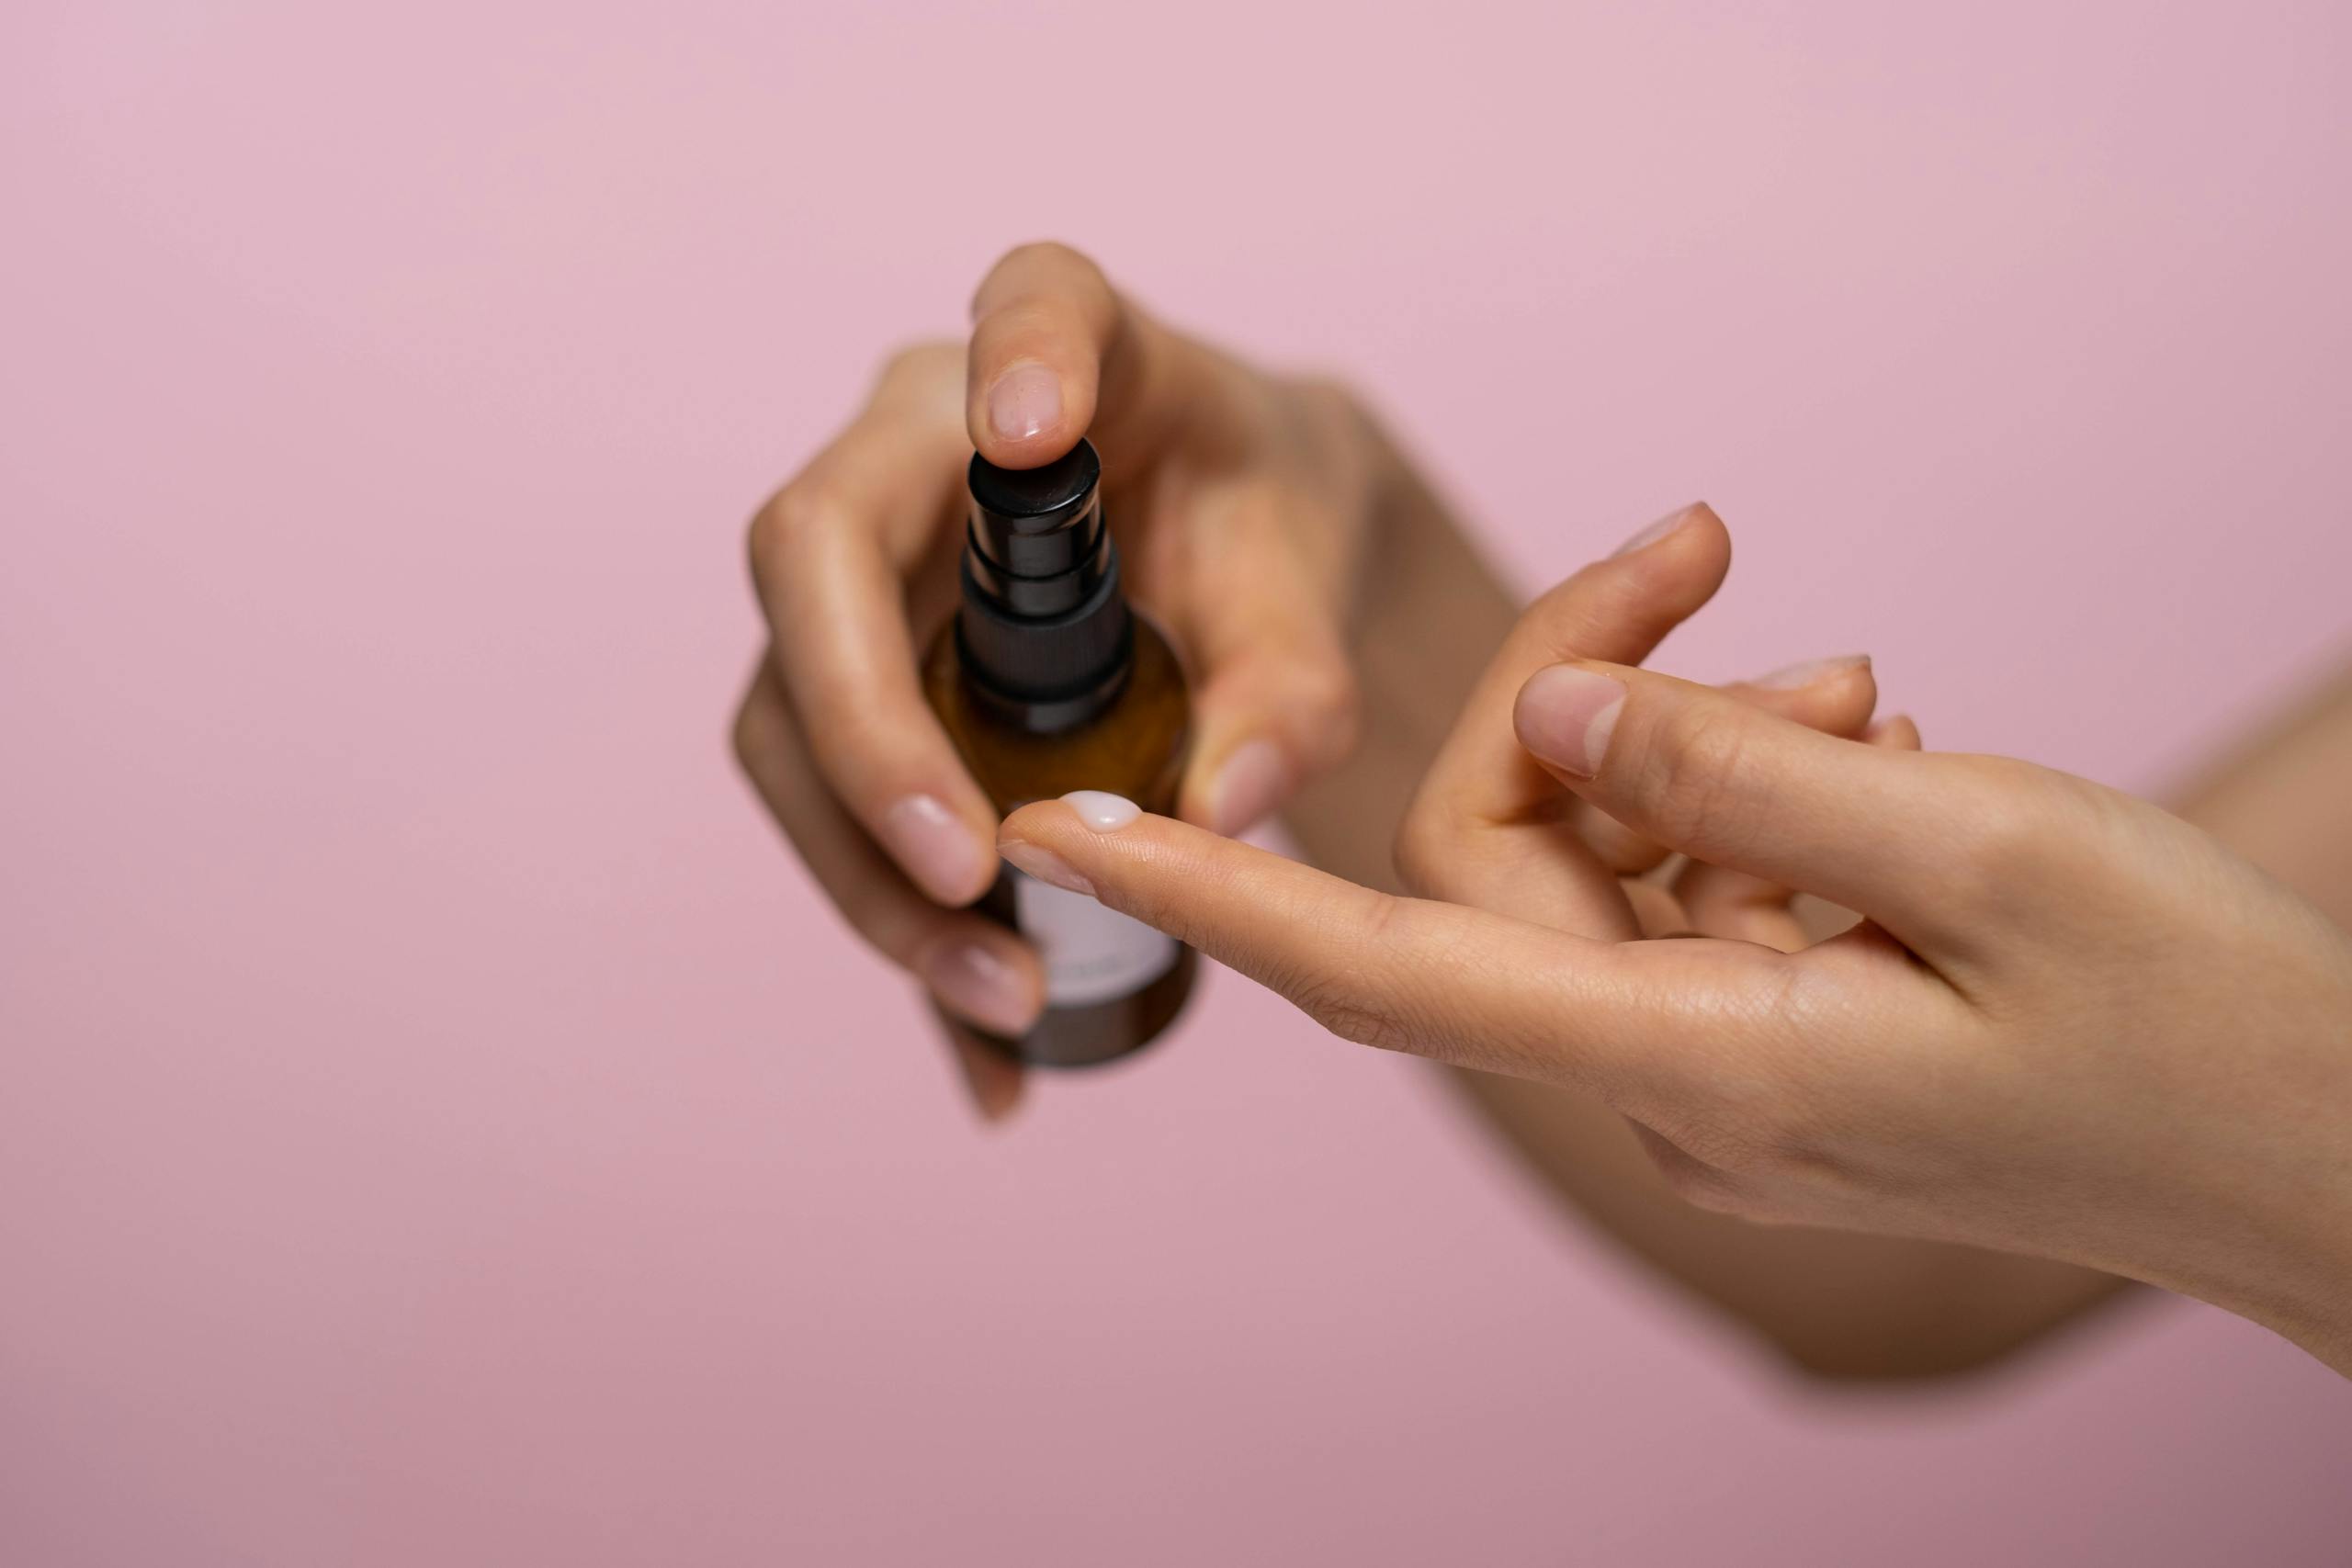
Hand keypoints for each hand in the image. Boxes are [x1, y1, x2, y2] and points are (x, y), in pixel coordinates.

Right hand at [733, 244, 1384, 1115]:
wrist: (1236, 553)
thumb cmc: (1269, 532)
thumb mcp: (1313, 596)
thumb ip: (1294, 688)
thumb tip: (1217, 807)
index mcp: (1078, 352)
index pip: (1034, 303)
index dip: (1014, 352)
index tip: (1024, 425)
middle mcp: (926, 441)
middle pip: (814, 561)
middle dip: (870, 736)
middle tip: (971, 879)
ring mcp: (866, 559)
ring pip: (785, 710)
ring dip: (867, 870)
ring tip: (1003, 993)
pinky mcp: (852, 670)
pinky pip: (830, 801)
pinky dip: (896, 927)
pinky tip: (983, 1045)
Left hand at [997, 509, 2351, 1372]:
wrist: (2326, 1157)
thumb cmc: (2196, 1021)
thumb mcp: (1985, 850)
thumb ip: (1744, 772)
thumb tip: (1560, 705)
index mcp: (1692, 1057)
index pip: (1379, 964)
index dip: (1206, 893)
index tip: (1058, 825)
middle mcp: (1668, 1079)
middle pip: (1509, 850)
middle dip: (1583, 681)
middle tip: (1717, 551)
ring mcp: (1720, 1069)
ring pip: (1611, 856)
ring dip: (1707, 738)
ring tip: (1874, 687)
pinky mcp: (1775, 1041)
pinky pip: (1693, 891)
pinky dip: (1753, 798)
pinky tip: (1875, 739)